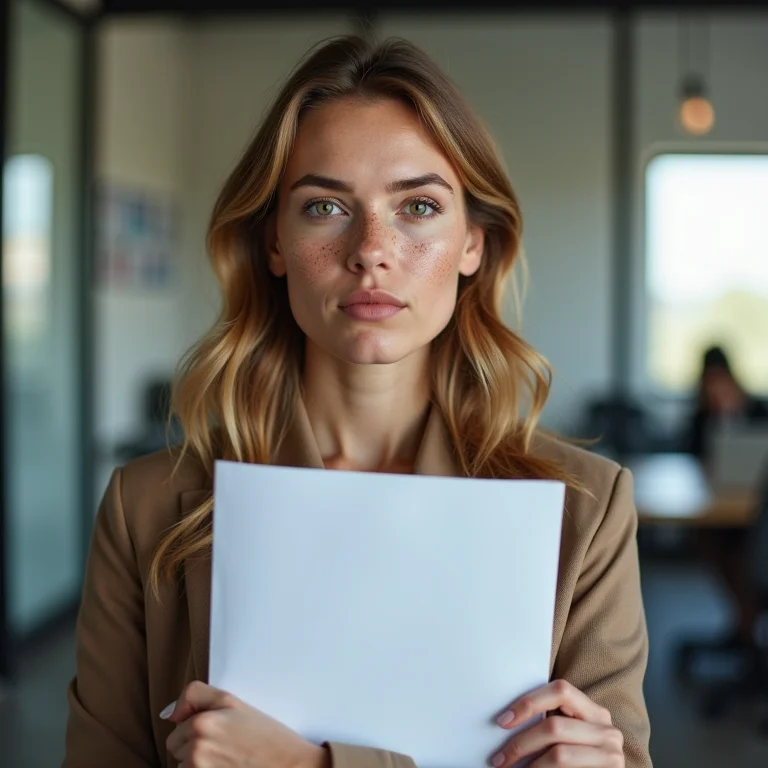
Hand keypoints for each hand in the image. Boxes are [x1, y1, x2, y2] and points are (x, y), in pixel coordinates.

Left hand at [163, 681, 329, 767]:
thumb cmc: (265, 735)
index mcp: (203, 721)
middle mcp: (196, 747)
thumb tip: (169, 714)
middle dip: (193, 746)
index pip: (177, 724)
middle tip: (224, 745)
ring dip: (197, 764)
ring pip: (183, 765)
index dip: (196, 725)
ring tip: (226, 759)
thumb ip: (196, 696)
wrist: (288, 765)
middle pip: (175, 747)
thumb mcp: (232, 702)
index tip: (218, 729)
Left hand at [491, 679, 623, 766]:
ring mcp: (611, 753)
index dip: (529, 702)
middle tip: (500, 758)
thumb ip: (549, 725)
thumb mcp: (567, 738)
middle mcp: (607, 729)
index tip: (503, 721)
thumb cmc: (578, 762)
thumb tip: (506, 720)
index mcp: (594, 711)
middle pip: (555, 725)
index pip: (560, 690)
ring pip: (559, 753)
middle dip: (521, 743)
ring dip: (530, 765)